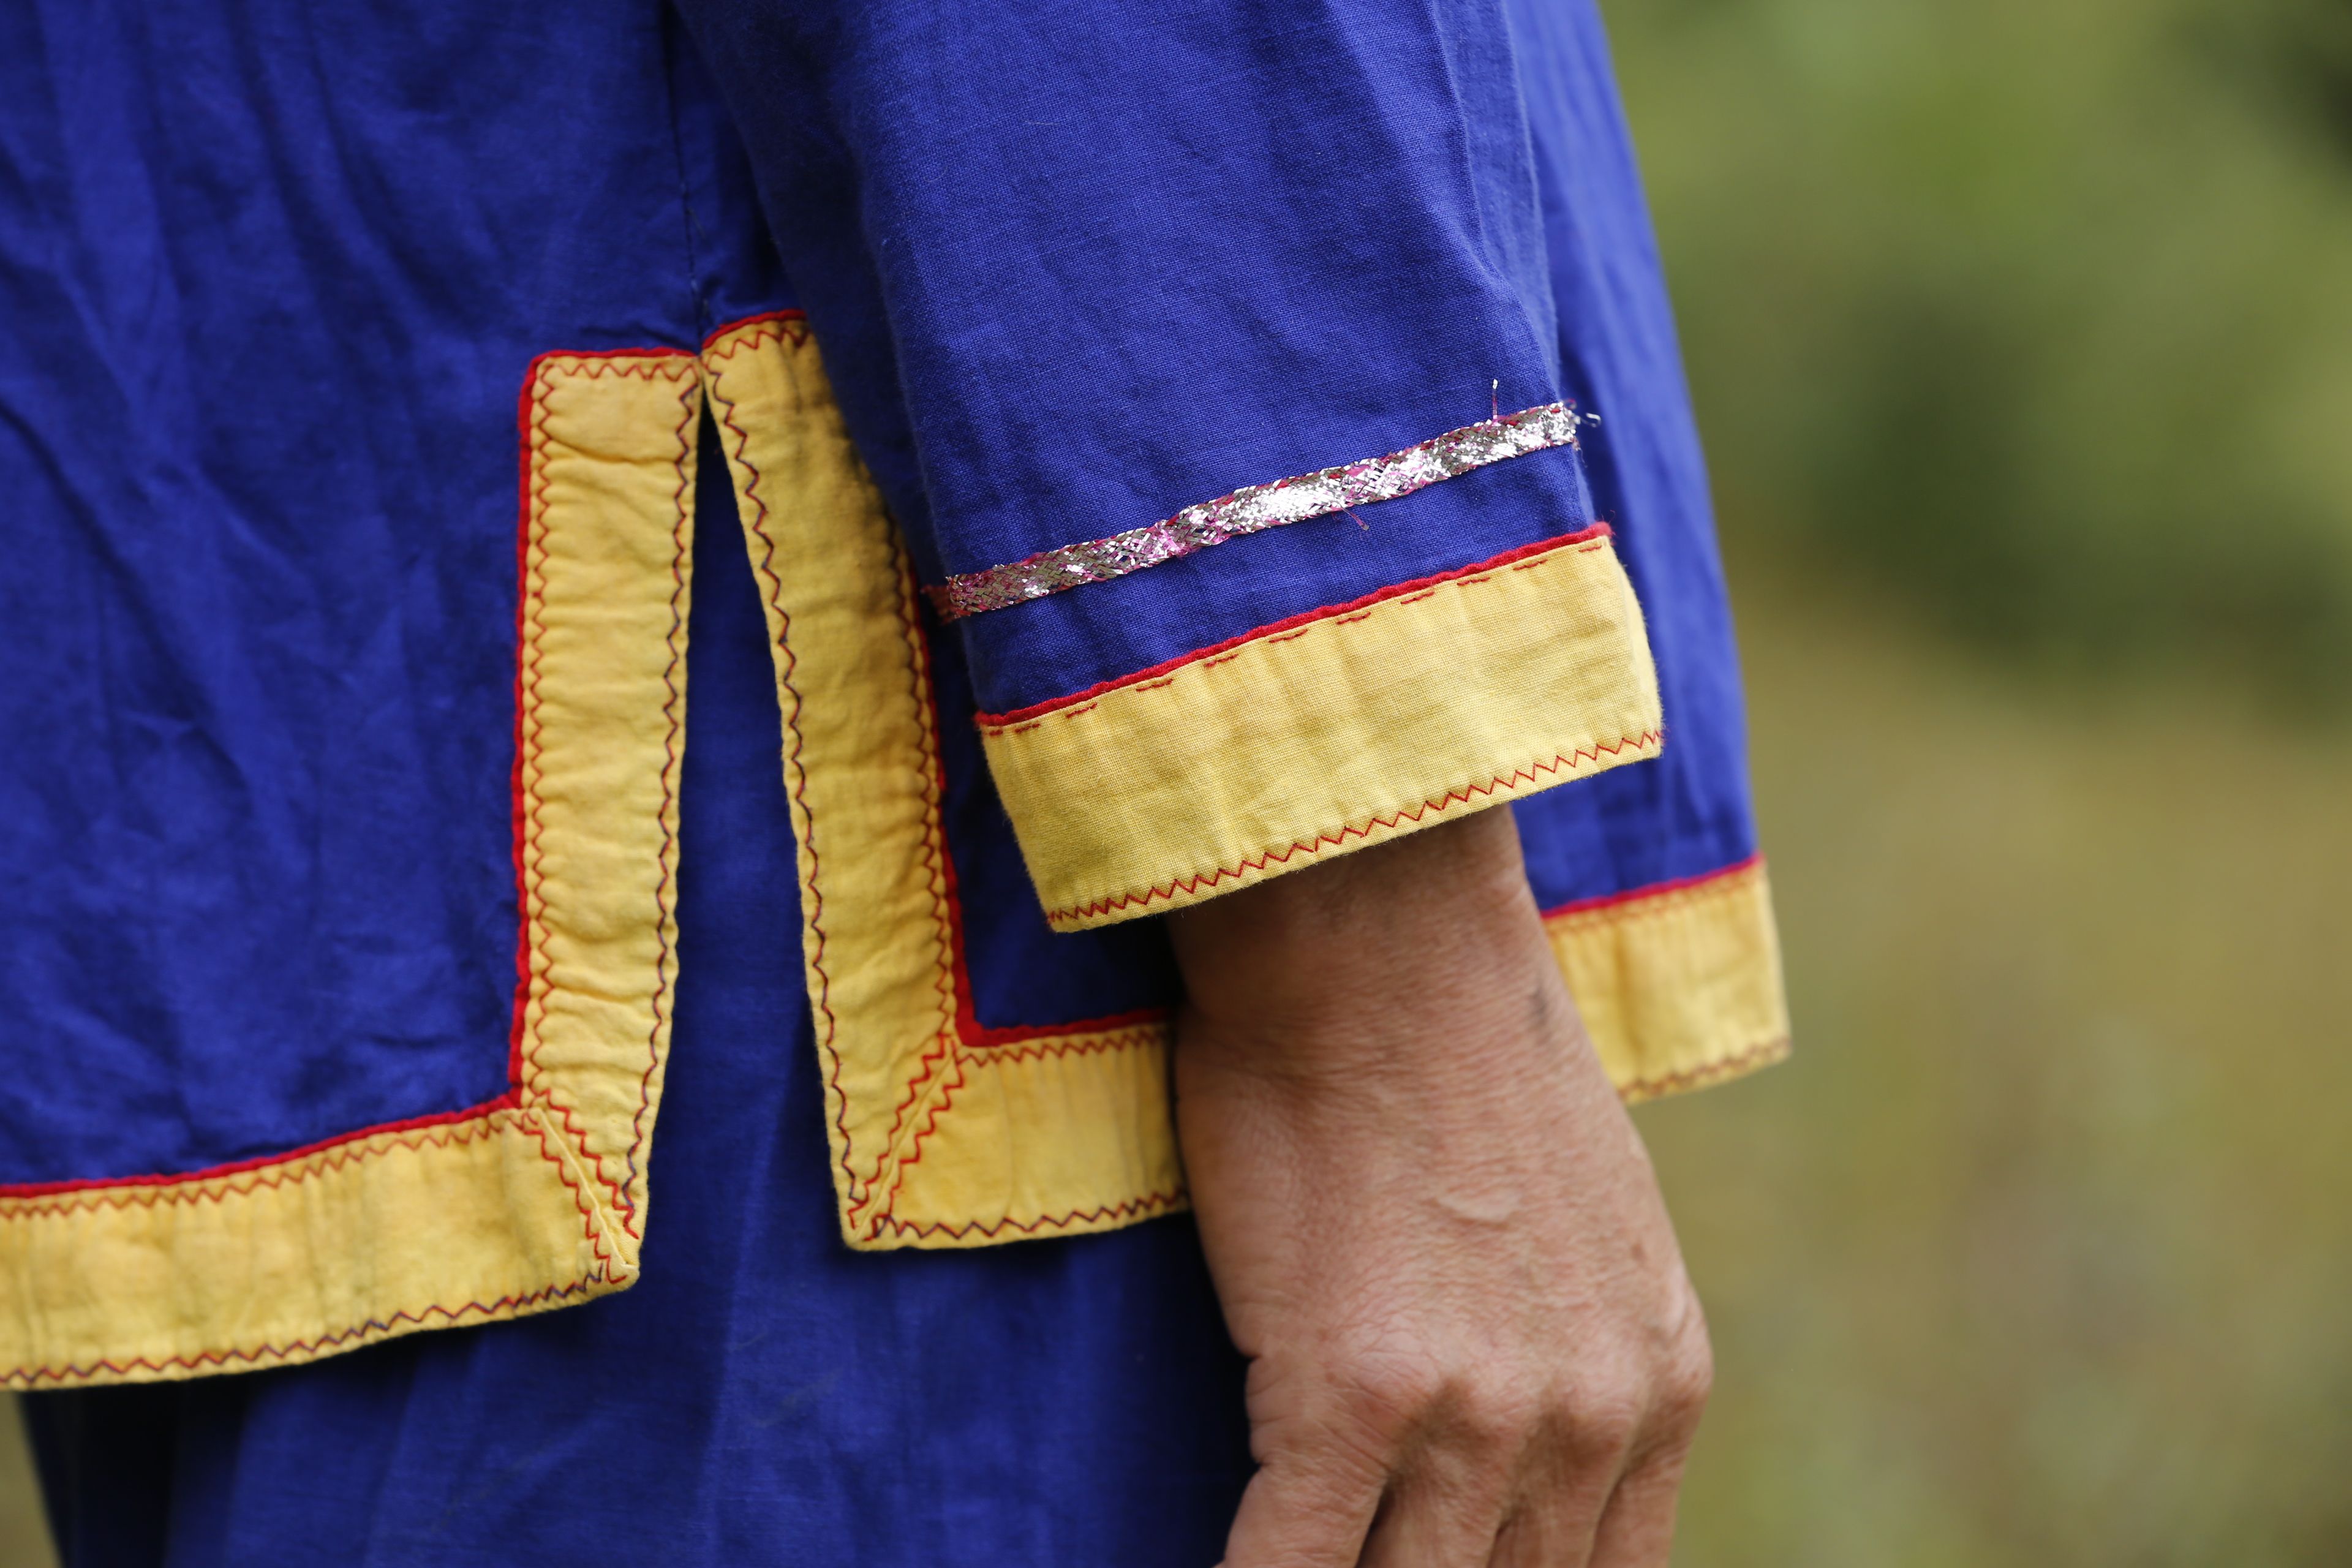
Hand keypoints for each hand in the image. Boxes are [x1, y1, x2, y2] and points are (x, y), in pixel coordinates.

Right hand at [1168, 807, 1710, 1566]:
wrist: (1379, 938)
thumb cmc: (1455, 1047)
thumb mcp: (1592, 1219)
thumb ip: (1579, 1351)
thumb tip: (1522, 1436)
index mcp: (1655, 1382)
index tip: (1449, 1567)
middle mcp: (1586, 1417)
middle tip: (1371, 1549)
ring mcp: (1474, 1417)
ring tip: (1299, 1552)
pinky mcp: (1349, 1398)